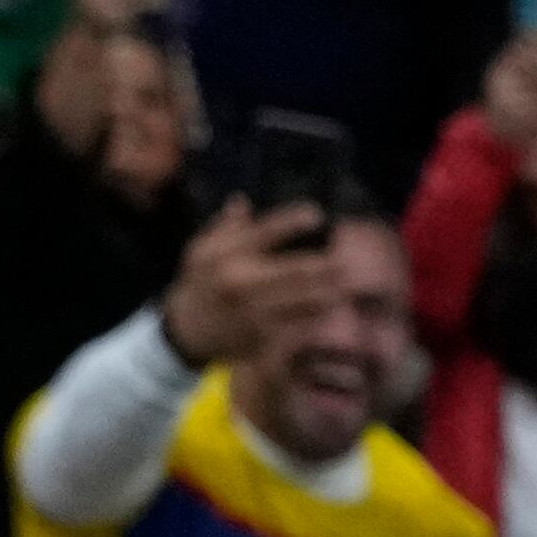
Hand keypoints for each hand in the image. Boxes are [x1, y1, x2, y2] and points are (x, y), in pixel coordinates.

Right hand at [163, 196, 343, 366]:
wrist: (187, 329)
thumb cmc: (201, 282)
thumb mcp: (201, 250)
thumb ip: (225, 227)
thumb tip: (241, 201)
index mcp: (227, 255)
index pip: (263, 233)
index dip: (291, 222)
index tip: (316, 213)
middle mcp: (242, 282)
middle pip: (292, 271)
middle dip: (323, 266)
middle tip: (346, 258)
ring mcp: (253, 311)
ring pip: (300, 301)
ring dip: (328, 292)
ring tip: (349, 284)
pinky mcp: (262, 335)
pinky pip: (297, 326)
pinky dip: (316, 316)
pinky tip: (332, 307)